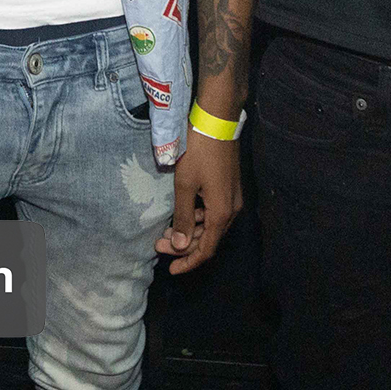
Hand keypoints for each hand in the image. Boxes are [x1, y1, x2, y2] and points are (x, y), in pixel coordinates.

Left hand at [156, 133, 240, 274]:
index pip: (206, 250)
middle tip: (158, 245)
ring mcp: (232, 198)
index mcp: (222, 214)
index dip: (188, 262)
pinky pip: (213, 212)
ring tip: (165, 231)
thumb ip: (183, 218)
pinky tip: (182, 212)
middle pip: (209, 239)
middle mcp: (232, 210)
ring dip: (190, 232)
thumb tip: (180, 247)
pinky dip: (197, 218)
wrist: (217, 121)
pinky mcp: (228, 187)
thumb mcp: (185, 185)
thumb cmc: (199, 151)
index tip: (170, 270)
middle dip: (184, 246)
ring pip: (211, 226)